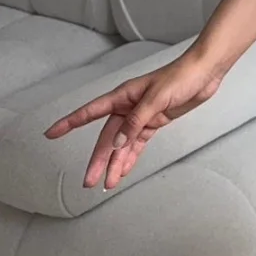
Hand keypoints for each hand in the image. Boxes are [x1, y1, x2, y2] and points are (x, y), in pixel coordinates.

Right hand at [44, 50, 224, 190]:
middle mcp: (128, 106)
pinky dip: (131, 157)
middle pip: (107, 137)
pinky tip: (124, 171)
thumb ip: (136, 121)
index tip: (51, 134)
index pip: (90, 112)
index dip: (70, 123)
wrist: (205, 72)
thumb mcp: (157, 98)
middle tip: (88, 180)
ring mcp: (141, 115)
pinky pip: (137, 143)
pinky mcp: (155, 121)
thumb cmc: (181, 76)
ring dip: (115, 163)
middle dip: (98, 159)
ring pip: (122, 144)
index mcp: (123, 95)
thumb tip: (118, 144)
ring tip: (107, 184)